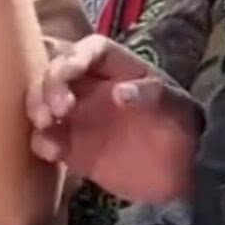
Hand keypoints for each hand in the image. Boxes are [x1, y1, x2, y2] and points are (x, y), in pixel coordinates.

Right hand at [27, 35, 203, 203]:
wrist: (187, 174)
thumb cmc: (184, 129)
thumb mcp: (177, 107)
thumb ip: (151, 94)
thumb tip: (119, 93)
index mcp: (117, 68)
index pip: (88, 49)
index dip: (74, 56)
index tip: (69, 72)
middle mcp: (91, 87)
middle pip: (56, 71)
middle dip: (49, 84)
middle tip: (59, 109)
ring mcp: (80, 117)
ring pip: (44, 101)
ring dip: (37, 107)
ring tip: (46, 123)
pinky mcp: (73, 148)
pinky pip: (48, 140)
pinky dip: (42, 142)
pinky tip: (51, 152)